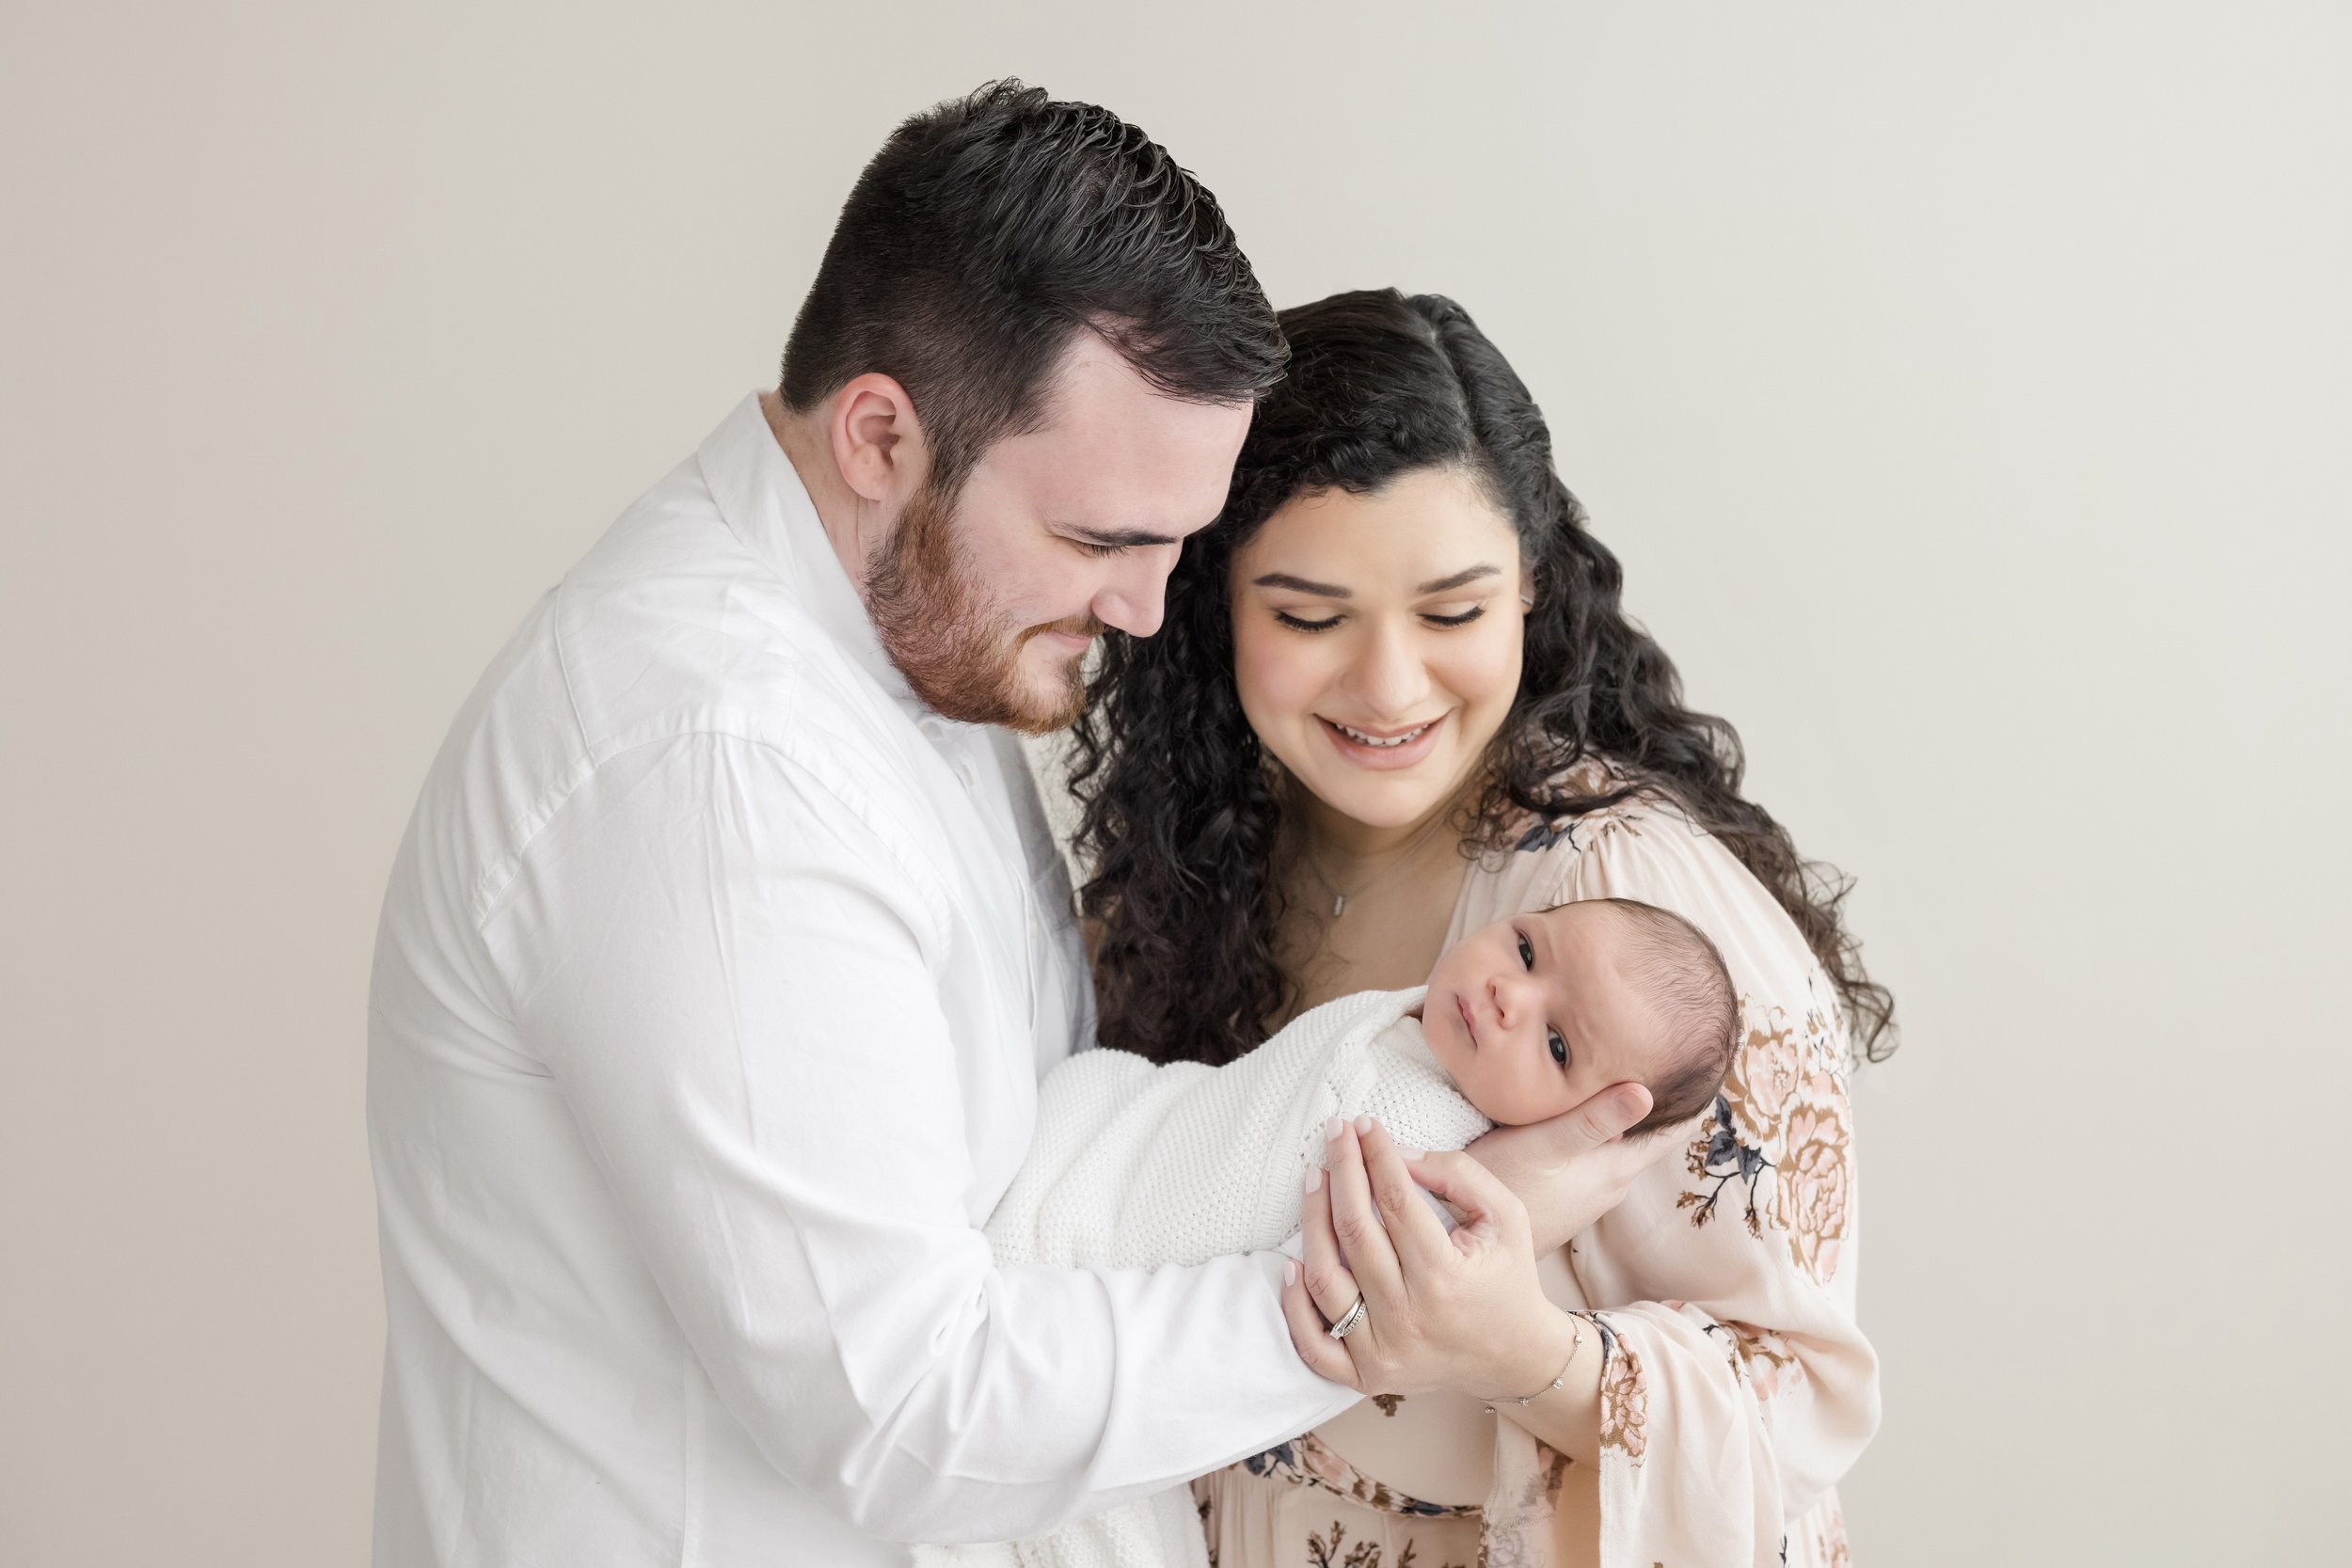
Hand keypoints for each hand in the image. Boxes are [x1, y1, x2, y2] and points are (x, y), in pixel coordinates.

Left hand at [1280, 1117, 1567, 1401]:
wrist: (1515, 1357)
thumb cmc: (1507, 1276)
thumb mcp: (1504, 1215)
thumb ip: (1457, 1174)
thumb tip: (1395, 1152)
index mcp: (1447, 1276)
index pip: (1396, 1200)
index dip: (1376, 1155)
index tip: (1365, 1124)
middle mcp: (1411, 1317)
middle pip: (1355, 1232)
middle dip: (1341, 1171)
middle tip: (1335, 1135)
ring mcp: (1384, 1352)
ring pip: (1325, 1279)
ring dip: (1311, 1221)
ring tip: (1314, 1178)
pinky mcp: (1366, 1377)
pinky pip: (1313, 1345)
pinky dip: (1294, 1306)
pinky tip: (1293, 1263)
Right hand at [1467, 1081, 1689, 1251]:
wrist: (1459, 1235)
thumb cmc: (1501, 1185)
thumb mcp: (1544, 1145)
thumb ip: (1593, 1121)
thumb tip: (1648, 1091)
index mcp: (1616, 1169)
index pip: (1673, 1132)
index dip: (1694, 1098)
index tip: (1709, 1061)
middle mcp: (1611, 1183)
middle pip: (1648, 1133)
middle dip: (1659, 1096)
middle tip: (1668, 1047)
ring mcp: (1588, 1192)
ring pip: (1618, 1142)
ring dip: (1623, 1111)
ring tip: (1626, 1065)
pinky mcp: (1566, 1193)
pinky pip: (1593, 1152)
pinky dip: (1597, 1126)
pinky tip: (1579, 1106)